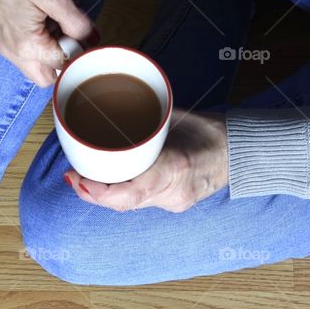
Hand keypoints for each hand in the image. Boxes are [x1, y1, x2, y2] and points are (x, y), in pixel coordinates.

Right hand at [0, 0, 97, 86]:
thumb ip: (77, 24)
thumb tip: (91, 38)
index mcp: (26, 46)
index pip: (63, 65)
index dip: (77, 51)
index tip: (83, 35)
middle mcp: (9, 52)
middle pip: (44, 77)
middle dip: (61, 62)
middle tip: (68, 35)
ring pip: (31, 65)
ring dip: (46, 52)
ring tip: (51, 23)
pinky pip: (18, 51)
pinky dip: (32, 42)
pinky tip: (37, 19)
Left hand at [65, 109, 227, 211]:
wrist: (238, 152)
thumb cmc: (208, 130)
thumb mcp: (172, 116)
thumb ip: (141, 115)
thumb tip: (105, 103)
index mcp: (175, 167)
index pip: (130, 192)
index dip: (97, 191)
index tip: (77, 177)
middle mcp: (174, 191)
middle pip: (122, 202)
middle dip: (91, 192)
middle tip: (71, 175)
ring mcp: (174, 202)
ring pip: (129, 205)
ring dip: (103, 194)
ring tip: (81, 178)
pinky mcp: (174, 205)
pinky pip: (140, 203)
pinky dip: (121, 194)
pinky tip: (106, 184)